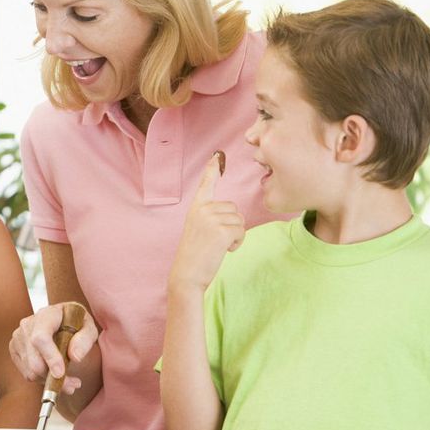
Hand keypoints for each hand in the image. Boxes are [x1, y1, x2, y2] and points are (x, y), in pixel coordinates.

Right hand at [9, 302, 97, 393]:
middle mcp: (28, 324)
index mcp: (47, 315)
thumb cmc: (77, 324)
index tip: (61, 373)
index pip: (41, 338)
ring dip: (50, 381)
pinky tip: (54, 374)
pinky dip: (42, 380)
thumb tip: (75, 357)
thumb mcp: (89, 327)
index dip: (50, 357)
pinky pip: (27, 374)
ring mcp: (18, 337)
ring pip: (31, 372)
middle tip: (74, 385)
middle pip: (34, 361)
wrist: (63, 321)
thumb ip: (85, 339)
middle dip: (53, 378)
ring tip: (68, 380)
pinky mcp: (14, 349)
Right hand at [169, 152, 244, 292]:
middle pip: (234, 208)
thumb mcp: (199, 229)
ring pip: (240, 220)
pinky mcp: (221, 231)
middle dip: (232, 225)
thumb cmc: (195, 255)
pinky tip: (224, 250)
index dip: (213, 169)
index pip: (206, 184)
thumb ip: (211, 217)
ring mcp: (211, 219)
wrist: (187, 274)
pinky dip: (237, 243)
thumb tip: (231, 213)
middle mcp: (203, 209)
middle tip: (215, 241)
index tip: (217, 154)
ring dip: (235, 235)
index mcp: (196, 207)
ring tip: (218, 246)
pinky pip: (241, 231)